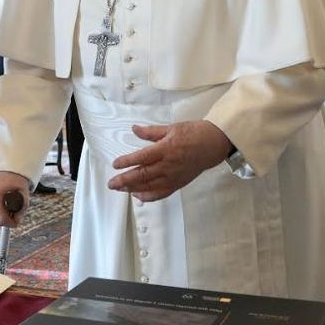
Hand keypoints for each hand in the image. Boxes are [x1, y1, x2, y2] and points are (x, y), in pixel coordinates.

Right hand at [0, 172, 32, 227]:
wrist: (5, 168)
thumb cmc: (14, 178)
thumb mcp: (23, 193)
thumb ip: (23, 208)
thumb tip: (17, 220)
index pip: (1, 219)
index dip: (10, 223)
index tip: (16, 222)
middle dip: (5, 220)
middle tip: (14, 216)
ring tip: (8, 209)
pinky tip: (0, 205)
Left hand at [108, 121, 232, 201]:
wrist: (213, 145)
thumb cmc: (193, 133)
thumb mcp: (171, 128)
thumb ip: (151, 132)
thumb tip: (133, 128)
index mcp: (165, 149)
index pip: (142, 158)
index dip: (127, 162)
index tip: (115, 164)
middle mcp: (168, 165)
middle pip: (143, 176)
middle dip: (125, 181)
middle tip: (111, 184)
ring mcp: (173, 177)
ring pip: (150, 186)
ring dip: (133, 189)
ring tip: (120, 189)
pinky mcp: (178, 183)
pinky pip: (161, 193)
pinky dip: (149, 196)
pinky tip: (138, 196)